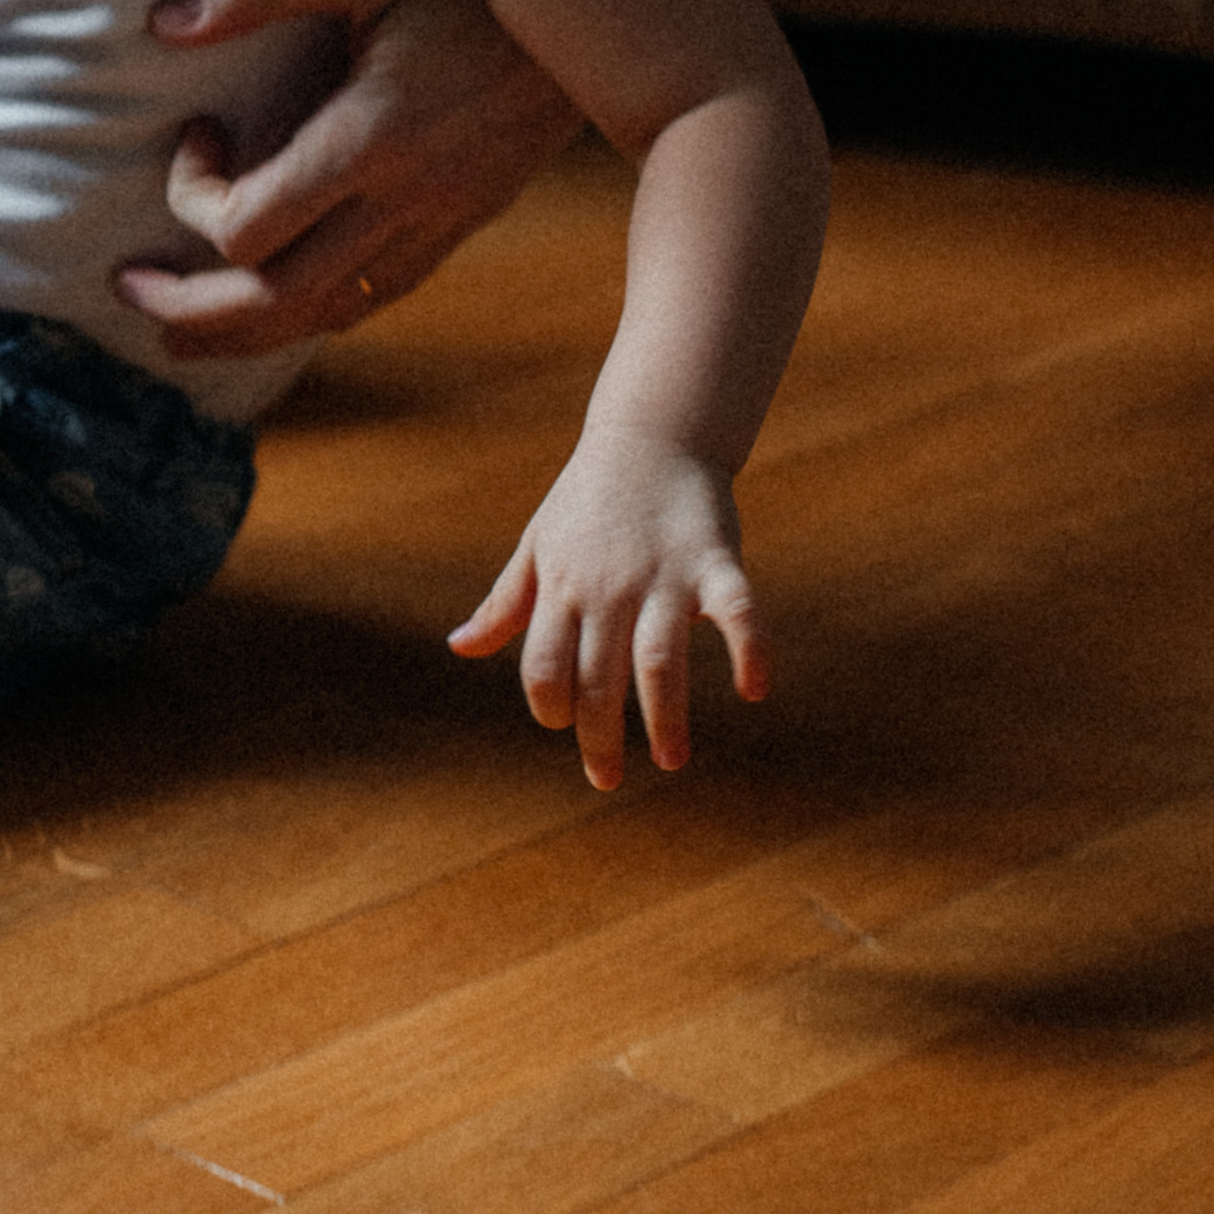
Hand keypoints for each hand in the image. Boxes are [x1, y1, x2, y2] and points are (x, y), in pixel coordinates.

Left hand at [113, 0, 575, 358]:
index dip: (193, 199)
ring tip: (181, 332)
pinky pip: (375, 295)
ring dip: (246, 333)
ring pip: (329, 314)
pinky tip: (281, 305)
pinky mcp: (462, 226)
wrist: (610, 17)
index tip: (195, 133)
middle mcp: (405, 201)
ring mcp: (440, 223)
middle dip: (193, 310)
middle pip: (278, 301)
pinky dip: (315, 313)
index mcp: (372, 140)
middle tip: (128, 291)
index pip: (251, 225)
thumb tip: (164, 23)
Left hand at [450, 439, 767, 789]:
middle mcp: (608, 588)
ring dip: (665, 717)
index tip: (563, 726)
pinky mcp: (715, 561)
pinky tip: (753, 690)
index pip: (542, 666)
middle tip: (607, 779)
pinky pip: (736, 612)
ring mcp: (664, 576)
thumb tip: (460, 648)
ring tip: (672, 760)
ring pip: (659, 662)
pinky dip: (750, 650)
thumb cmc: (586, 499)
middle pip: (597, 678)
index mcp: (562, 587)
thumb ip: (505, 603)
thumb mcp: (537, 546)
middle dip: (599, 737)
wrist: (649, 435)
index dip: (548, 706)